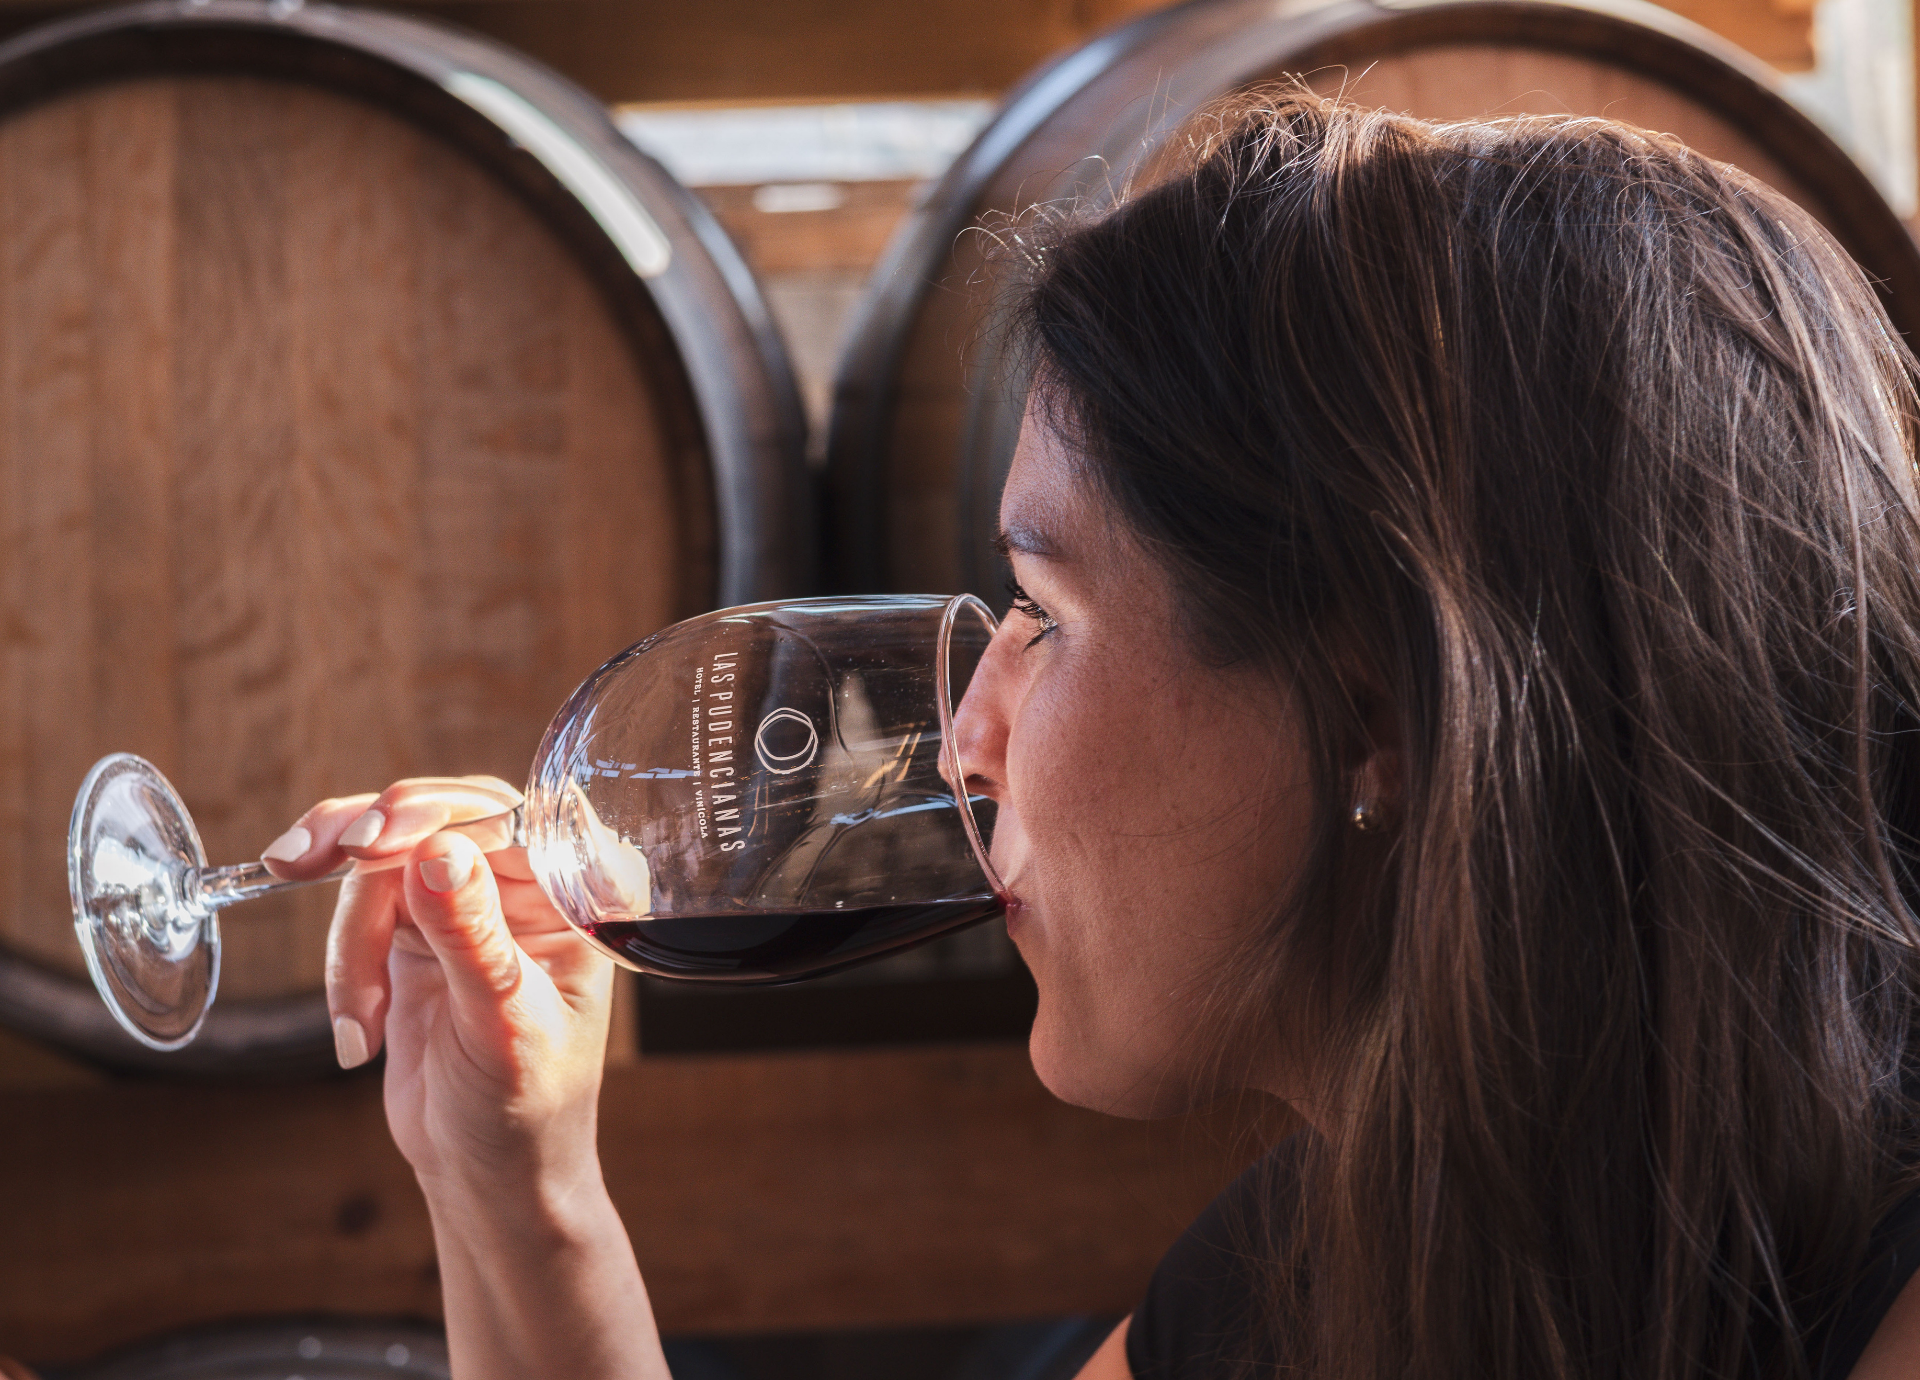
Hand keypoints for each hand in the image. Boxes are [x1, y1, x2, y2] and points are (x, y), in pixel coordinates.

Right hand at [263, 778, 613, 1193]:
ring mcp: (465, 905)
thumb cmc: (526, 1109)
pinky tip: (356, 1030)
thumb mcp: (502, 1027)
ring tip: (358, 1023)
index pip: (510, 817)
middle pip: (435, 818)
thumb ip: (473, 939)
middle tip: (302, 860)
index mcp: (574, 896)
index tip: (372, 836)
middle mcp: (525, 886)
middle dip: (364, 841)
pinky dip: (340, 962)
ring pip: (381, 866)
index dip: (437, 811)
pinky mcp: (414, 933)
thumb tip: (439, 852)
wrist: (488, 1173)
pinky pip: (358, 910)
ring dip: (349, 941)